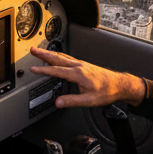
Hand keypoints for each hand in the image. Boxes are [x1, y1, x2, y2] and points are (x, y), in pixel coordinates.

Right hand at [29, 47, 144, 108]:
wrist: (120, 85)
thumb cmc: (107, 92)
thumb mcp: (89, 100)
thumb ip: (72, 101)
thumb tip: (58, 103)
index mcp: (78, 74)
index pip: (57, 71)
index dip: (44, 70)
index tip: (34, 69)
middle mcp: (79, 66)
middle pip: (57, 58)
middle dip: (43, 54)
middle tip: (33, 50)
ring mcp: (81, 64)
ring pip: (62, 56)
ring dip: (50, 53)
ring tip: (40, 51)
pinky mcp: (84, 65)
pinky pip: (68, 58)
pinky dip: (59, 56)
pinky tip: (57, 57)